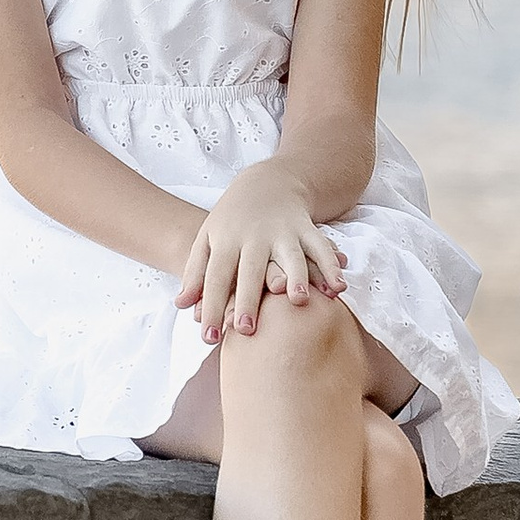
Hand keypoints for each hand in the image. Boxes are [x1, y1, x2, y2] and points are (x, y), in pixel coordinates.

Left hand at [175, 161, 344, 340]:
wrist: (266, 182)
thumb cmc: (232, 220)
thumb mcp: (208, 238)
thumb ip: (195, 272)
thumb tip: (181, 305)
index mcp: (226, 240)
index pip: (216, 277)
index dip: (211, 306)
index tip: (209, 337)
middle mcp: (254, 237)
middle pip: (250, 270)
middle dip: (249, 299)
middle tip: (246, 330)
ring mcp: (283, 232)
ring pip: (291, 256)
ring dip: (296, 277)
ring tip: (298, 301)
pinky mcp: (306, 229)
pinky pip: (321, 248)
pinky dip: (331, 266)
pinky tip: (337, 287)